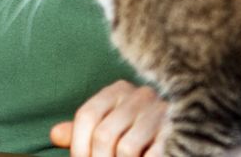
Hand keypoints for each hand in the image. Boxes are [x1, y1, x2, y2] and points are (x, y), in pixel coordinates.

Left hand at [50, 80, 167, 156]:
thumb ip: (82, 131)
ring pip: (126, 148)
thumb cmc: (139, 133)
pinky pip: (152, 156)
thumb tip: (55, 134)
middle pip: (104, 134)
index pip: (87, 115)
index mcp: (118, 90)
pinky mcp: (178, 133)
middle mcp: (140, 96)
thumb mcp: (111, 126)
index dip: (77, 145)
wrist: (185, 135)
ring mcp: (161, 113)